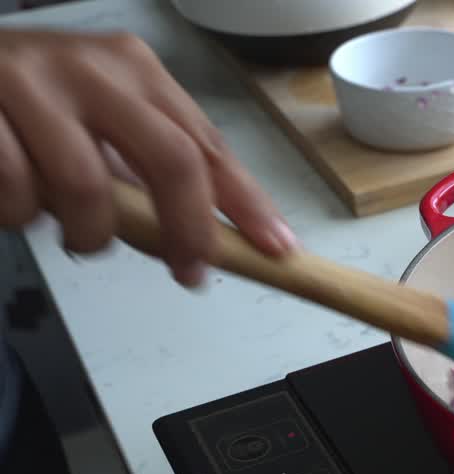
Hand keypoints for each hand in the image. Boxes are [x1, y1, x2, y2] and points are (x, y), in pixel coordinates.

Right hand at [0, 29, 295, 286]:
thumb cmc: (28, 104)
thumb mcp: (101, 121)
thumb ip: (150, 169)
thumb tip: (207, 237)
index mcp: (134, 70)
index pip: (208, 145)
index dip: (247, 204)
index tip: (275, 248)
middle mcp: (91, 69)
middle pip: (172, 160)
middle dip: (188, 230)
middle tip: (187, 270)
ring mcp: (32, 84)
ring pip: (88, 188)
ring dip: (88, 233)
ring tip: (73, 233)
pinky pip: (18, 191)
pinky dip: (21, 217)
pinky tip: (17, 206)